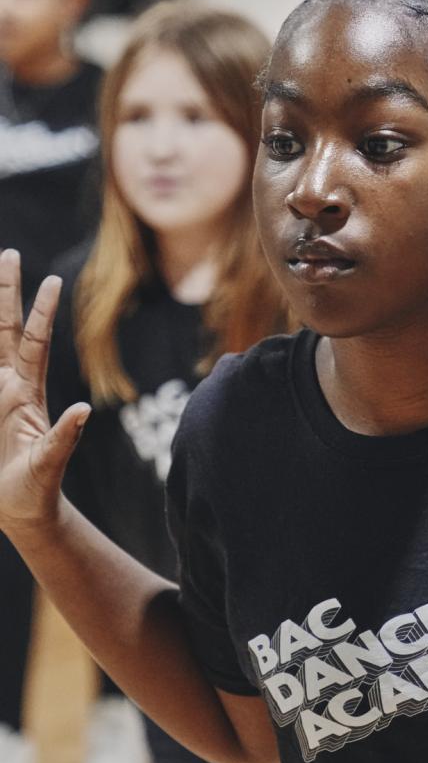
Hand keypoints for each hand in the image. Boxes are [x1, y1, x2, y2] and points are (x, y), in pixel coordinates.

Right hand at [0, 249, 89, 531]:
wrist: (20, 510)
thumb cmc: (38, 488)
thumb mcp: (51, 462)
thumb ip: (64, 437)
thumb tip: (84, 411)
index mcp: (27, 393)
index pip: (35, 342)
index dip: (43, 312)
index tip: (52, 279)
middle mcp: (8, 386)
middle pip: (4, 328)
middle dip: (5, 291)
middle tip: (9, 253)